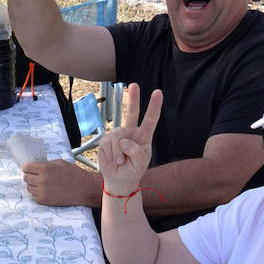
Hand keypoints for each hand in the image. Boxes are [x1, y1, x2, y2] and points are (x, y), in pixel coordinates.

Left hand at [22, 159, 100, 206]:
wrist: (83, 188)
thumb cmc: (74, 174)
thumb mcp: (59, 163)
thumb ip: (46, 164)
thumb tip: (36, 166)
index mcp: (45, 168)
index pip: (26, 167)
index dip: (28, 167)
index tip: (29, 168)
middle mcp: (42, 180)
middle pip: (26, 178)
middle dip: (30, 176)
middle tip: (35, 176)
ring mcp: (42, 191)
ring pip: (29, 187)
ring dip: (33, 185)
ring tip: (41, 183)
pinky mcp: (45, 200)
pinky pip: (33, 196)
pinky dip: (36, 193)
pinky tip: (44, 190)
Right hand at [98, 83, 160, 197]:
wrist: (120, 179)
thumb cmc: (133, 169)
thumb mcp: (141, 163)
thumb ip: (136, 151)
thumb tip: (123, 141)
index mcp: (144, 136)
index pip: (150, 119)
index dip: (154, 106)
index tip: (157, 92)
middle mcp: (131, 132)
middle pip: (132, 113)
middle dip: (133, 99)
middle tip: (134, 85)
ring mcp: (117, 135)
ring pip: (117, 134)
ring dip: (118, 151)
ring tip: (120, 161)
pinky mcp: (105, 140)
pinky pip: (107, 143)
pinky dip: (111, 153)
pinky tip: (113, 159)